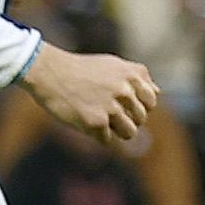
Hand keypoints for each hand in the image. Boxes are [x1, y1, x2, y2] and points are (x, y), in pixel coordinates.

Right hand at [24, 44, 159, 146]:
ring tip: (99, 120)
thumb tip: (156, 93)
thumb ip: (136, 76)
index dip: (139, 106)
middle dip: (126, 119)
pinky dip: (96, 135)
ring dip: (115, 131)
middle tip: (106, 112)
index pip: (151, 102)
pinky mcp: (96, 123)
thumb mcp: (113, 64)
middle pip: (140, 119)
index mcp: (132, 76)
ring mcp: (111, 108)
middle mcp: (125, 92)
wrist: (48, 72)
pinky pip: (107, 140)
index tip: (123, 105)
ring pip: (129, 133)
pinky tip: (84, 120)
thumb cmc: (80, 69)